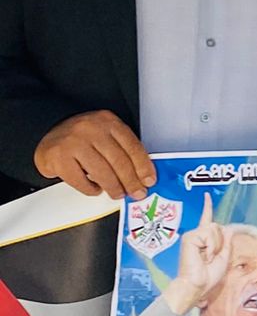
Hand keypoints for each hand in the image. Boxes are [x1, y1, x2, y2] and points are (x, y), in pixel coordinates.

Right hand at [32, 110, 154, 198]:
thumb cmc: (82, 136)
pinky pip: (80, 180)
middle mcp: (92, 129)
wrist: (48, 130)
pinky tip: (96, 190)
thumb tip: (141, 174)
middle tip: (137, 192)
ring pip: (101, 172)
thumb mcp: (105, 133)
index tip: (149, 180)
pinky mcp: (59, 157)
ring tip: (118, 193)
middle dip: (131, 181)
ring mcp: (74, 142)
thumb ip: (121, 147)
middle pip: (119, 160)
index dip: (143, 166)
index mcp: (108, 122)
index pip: (132, 146)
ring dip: (113, 187)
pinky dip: (91, 189)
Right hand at [166, 195, 228, 314]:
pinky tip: (204, 255)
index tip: (206, 195)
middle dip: (220, 243)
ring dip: (216, 245)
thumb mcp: (223, 257)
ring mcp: (192, 235)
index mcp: (203, 239)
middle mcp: (196, 235)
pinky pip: (209, 234)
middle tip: (211, 257)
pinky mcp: (189, 237)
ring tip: (207, 257)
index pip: (207, 219)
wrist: (197, 285)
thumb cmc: (208, 276)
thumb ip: (226, 242)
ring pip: (214, 229)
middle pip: (218, 227)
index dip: (207, 207)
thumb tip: (228, 228)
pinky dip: (211, 246)